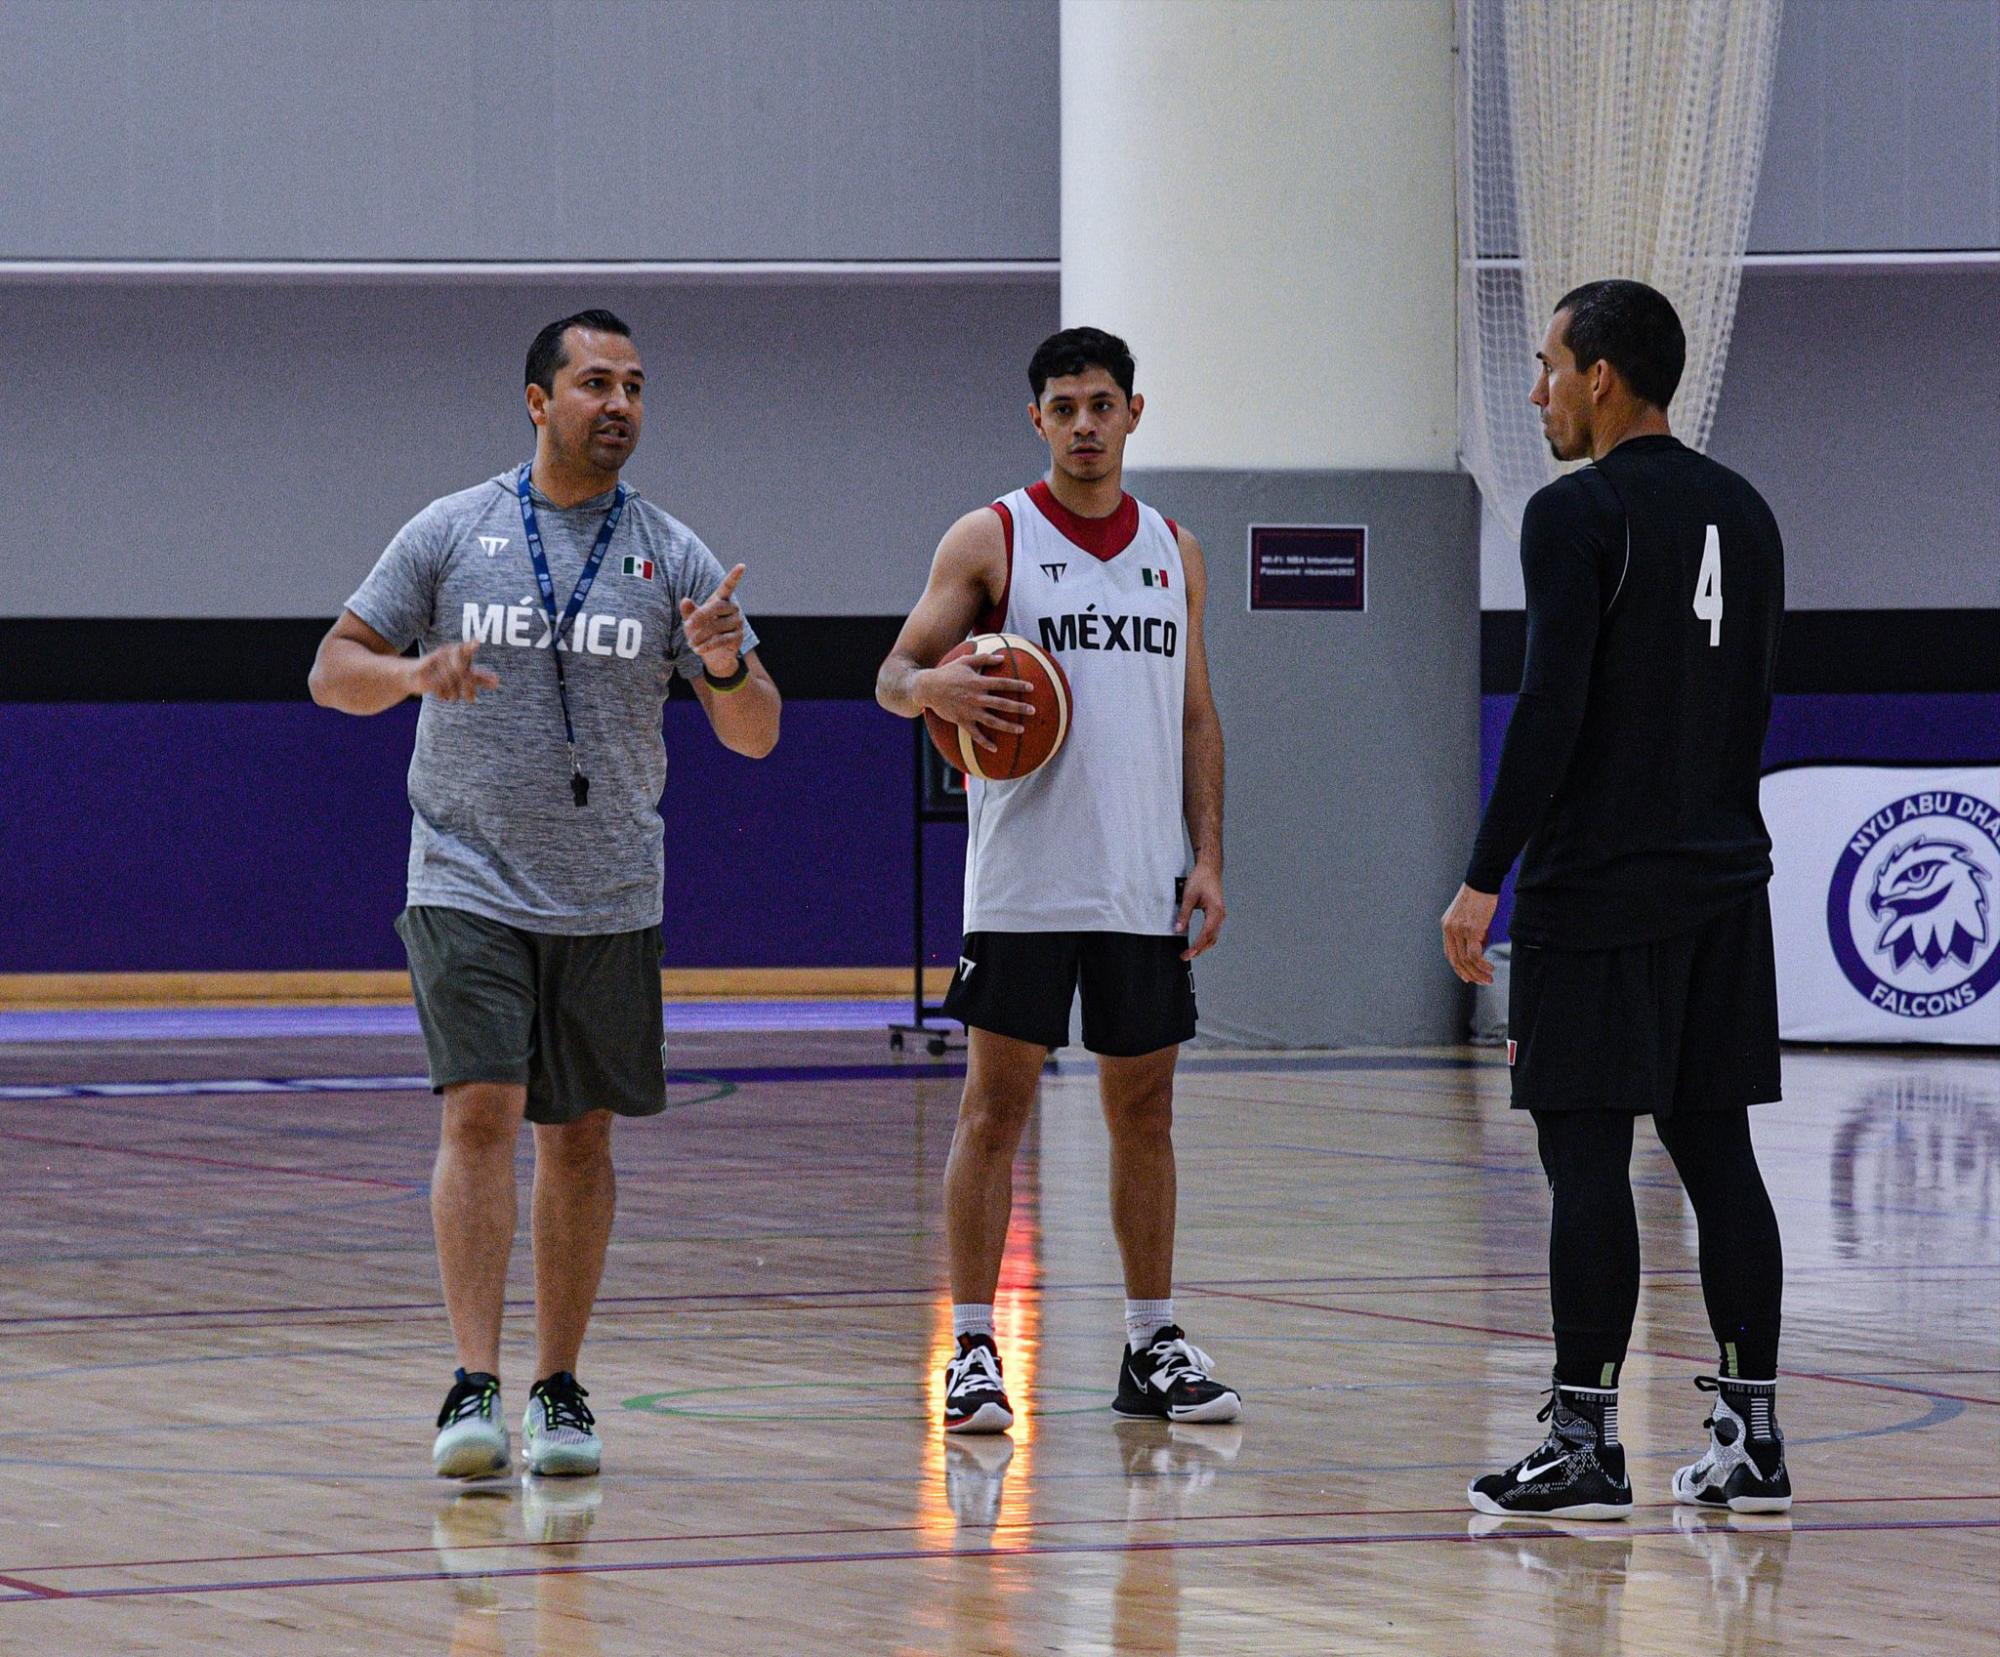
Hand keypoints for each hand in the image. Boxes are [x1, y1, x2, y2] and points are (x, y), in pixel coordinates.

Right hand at [411, 640, 497, 702]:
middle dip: (468, 690)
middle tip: (471, 700)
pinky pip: (438, 687)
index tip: (477, 643)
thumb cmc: (444, 674)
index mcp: (459, 651)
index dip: (471, 647)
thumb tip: (497, 682)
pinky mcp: (423, 671)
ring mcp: (434, 661)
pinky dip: (442, 695)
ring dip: (453, 694)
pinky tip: (442, 695)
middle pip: (462, 675)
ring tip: (452, 695)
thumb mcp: (464, 675)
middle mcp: (447, 653)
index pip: (467, 650)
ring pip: (450, 683)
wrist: (416, 675)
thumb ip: (480, 678)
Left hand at [681, 564, 746, 676]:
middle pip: (716, 607)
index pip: (729, 586)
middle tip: (687, 626)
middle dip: (700, 616)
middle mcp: (733, 608)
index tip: (742, 565)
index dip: (735, 576)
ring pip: (716, 626)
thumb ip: (688, 611)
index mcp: (721, 600)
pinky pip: (721, 640)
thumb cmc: (701, 632)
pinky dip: (707, 645)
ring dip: (700, 636)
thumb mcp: (691, 621)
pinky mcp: (739, 637)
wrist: (713, 655)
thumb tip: (684, 600)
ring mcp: (738, 622)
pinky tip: (698, 649)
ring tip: (691, 643)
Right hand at [917, 651, 1036, 753]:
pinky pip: (975, 734)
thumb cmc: (948, 672)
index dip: (1017, 685)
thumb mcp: (964, 660)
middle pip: (1002, 704)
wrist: (928, 688)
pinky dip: (985, 742)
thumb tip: (1002, 657)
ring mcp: (969, 711)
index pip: (1002, 684)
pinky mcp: (962, 721)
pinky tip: (995, 749)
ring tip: (1022, 730)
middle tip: (1033, 711)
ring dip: (1008, 726)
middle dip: (1018, 708)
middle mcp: (976, 698)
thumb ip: (984, 658)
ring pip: (992, 721)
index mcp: (978, 682)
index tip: (1031, 688)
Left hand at [1176, 862, 1225, 959]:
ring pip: (1213, 936)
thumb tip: (1178, 929)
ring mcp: (1220, 915)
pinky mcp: (1217, 913)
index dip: (1197, 946)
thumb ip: (1184, 914)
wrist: (1209, 868)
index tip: (1188, 953)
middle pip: (1211, 938)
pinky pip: (1213, 930)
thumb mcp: (1189, 896)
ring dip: (1203, 946)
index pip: (1205, 934)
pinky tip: (1198, 942)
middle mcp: (1220, 915)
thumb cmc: (1201, 879)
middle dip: (1199, 949)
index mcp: (1215, 911)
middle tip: (1186, 956)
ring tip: (1191, 952)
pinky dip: (1206, 938)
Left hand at [1441, 883, 1499, 984]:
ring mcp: (1459, 930)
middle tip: (1482, 982)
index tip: (1468, 977)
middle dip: (1469, 975)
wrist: (1482, 881)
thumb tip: (1481, 947)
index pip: (1450, 953)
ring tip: (1489, 979)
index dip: (1458, 968)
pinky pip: (1475, 955)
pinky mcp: (1471, 930)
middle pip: (1456, 960)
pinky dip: (1482, 965)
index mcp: (1447, 926)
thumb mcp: (1470, 915)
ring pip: (1466, 960)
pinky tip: (1490, 969)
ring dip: (1478, 973)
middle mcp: (1450, 929)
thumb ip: (1472, 932)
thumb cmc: (1480, 895)